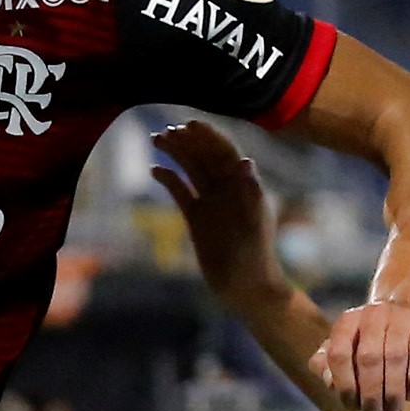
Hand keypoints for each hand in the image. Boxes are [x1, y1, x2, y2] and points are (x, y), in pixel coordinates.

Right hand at [150, 120, 281, 310]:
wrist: (245, 286)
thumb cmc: (255, 256)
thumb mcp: (253, 222)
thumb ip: (250, 192)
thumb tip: (246, 162)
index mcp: (243, 185)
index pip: (225, 152)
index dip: (209, 136)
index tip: (190, 124)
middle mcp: (227, 189)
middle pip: (205, 156)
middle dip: (188, 141)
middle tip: (167, 130)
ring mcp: (211, 202)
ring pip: (191, 169)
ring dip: (176, 153)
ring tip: (156, 139)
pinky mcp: (197, 218)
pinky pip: (181, 192)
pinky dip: (169, 180)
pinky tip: (154, 170)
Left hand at [312, 298, 409, 410]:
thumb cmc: (372, 338)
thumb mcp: (347, 345)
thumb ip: (328, 363)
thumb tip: (329, 382)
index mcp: (348, 321)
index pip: (339, 353)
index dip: (343, 384)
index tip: (351, 405)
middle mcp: (373, 314)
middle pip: (369, 359)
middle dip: (370, 394)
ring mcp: (402, 317)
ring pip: (395, 358)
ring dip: (393, 392)